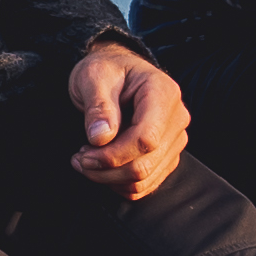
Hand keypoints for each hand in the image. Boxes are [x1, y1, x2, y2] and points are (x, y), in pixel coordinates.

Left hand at [66, 44, 186, 197]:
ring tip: (87, 160)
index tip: (83, 153)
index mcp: (164, 93)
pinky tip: (102, 167)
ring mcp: (175, 140)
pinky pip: (145, 184)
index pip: (146, 139)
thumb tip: (101, 138)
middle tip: (79, 158)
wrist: (114, 73)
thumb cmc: (105, 71)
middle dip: (106, 170)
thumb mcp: (93, 77)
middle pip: (145, 164)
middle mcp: (177, 118)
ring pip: (144, 179)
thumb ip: (98, 105)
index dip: (113, 155)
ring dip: (109, 179)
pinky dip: (119, 183)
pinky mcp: (167, 156)